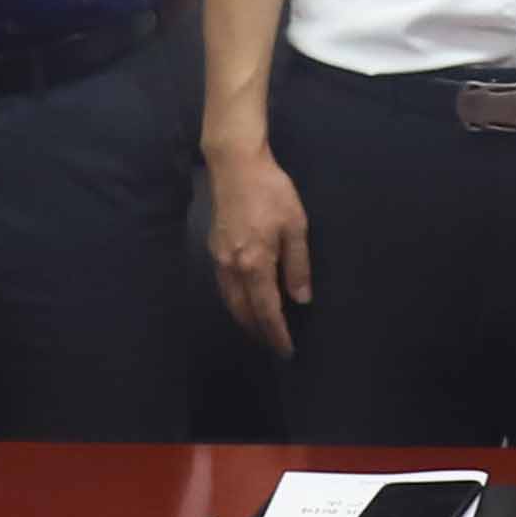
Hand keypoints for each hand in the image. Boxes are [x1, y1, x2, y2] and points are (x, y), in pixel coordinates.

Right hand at [208, 141, 314, 356]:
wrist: (235, 165)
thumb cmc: (271, 192)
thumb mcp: (296, 226)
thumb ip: (298, 265)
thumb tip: (301, 299)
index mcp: (255, 264)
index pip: (267, 311)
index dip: (277, 334)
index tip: (287, 351)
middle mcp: (232, 268)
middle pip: (243, 312)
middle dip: (259, 332)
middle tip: (274, 345)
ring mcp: (219, 259)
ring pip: (230, 302)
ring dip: (245, 320)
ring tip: (261, 330)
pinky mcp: (214, 249)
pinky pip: (224, 287)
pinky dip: (235, 302)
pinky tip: (245, 301)